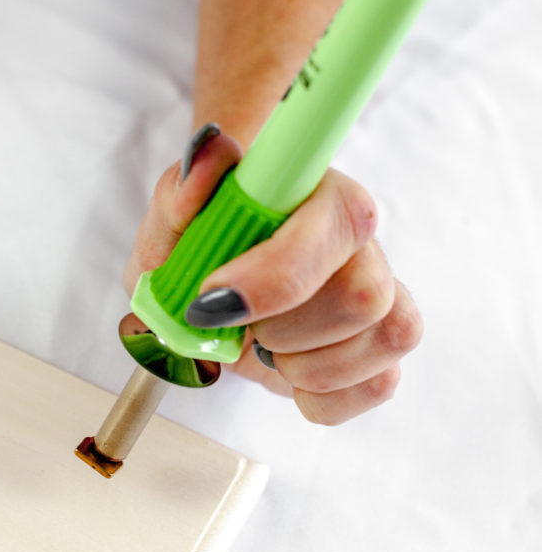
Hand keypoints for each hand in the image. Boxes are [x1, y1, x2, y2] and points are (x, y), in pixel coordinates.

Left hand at [124, 126, 422, 424]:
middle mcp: (361, 241)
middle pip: (364, 294)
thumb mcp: (167, 227)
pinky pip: (379, 385)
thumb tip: (210, 153)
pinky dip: (322, 398)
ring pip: (383, 340)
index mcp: (316, 195)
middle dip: (284, 330)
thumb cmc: (198, 250)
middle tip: (237, 326)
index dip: (279, 272)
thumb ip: (180, 191)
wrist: (214, 287)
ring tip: (263, 347)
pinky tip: (289, 374)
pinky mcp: (380, 349)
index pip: (338, 219)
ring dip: (302, 366)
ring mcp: (382, 295)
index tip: (211, 300)